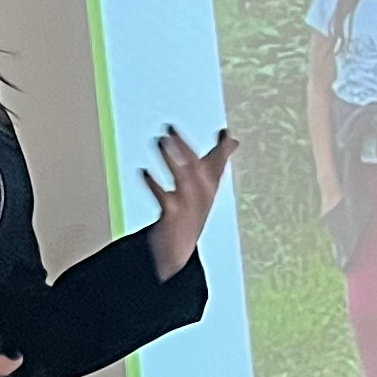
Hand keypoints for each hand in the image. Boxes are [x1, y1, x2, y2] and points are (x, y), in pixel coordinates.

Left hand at [138, 123, 234, 279]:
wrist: (180, 248)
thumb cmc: (194, 208)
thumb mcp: (208, 182)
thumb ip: (219, 157)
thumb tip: (232, 136)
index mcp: (210, 184)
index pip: (219, 162)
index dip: (223, 149)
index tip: (225, 133)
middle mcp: (202, 194)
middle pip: (196, 167)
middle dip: (183, 146)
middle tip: (170, 128)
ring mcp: (188, 205)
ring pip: (181, 178)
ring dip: (171, 159)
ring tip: (160, 141)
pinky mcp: (172, 216)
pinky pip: (164, 198)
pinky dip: (154, 184)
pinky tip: (143, 171)